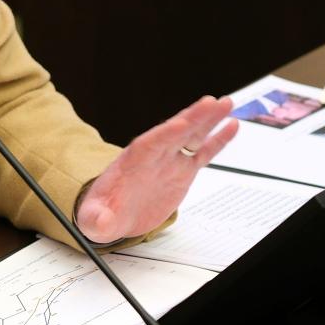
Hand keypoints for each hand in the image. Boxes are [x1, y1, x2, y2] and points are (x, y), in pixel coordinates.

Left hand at [76, 95, 238, 244]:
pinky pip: (202, 153)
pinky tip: (231, 126)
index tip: (180, 123)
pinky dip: (217, 140)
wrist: (113, 216)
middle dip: (191, 118)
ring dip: (207, 120)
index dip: (164, 134)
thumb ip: (96, 219)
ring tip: (225, 104)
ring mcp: (168, 162)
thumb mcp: (94, 219)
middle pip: (173, 133)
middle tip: (211, 103)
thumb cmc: (102, 213)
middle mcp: (152, 157)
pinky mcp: (181, 171)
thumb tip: (98, 222)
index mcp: (130, 163)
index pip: (148, 145)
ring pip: (190, 137)